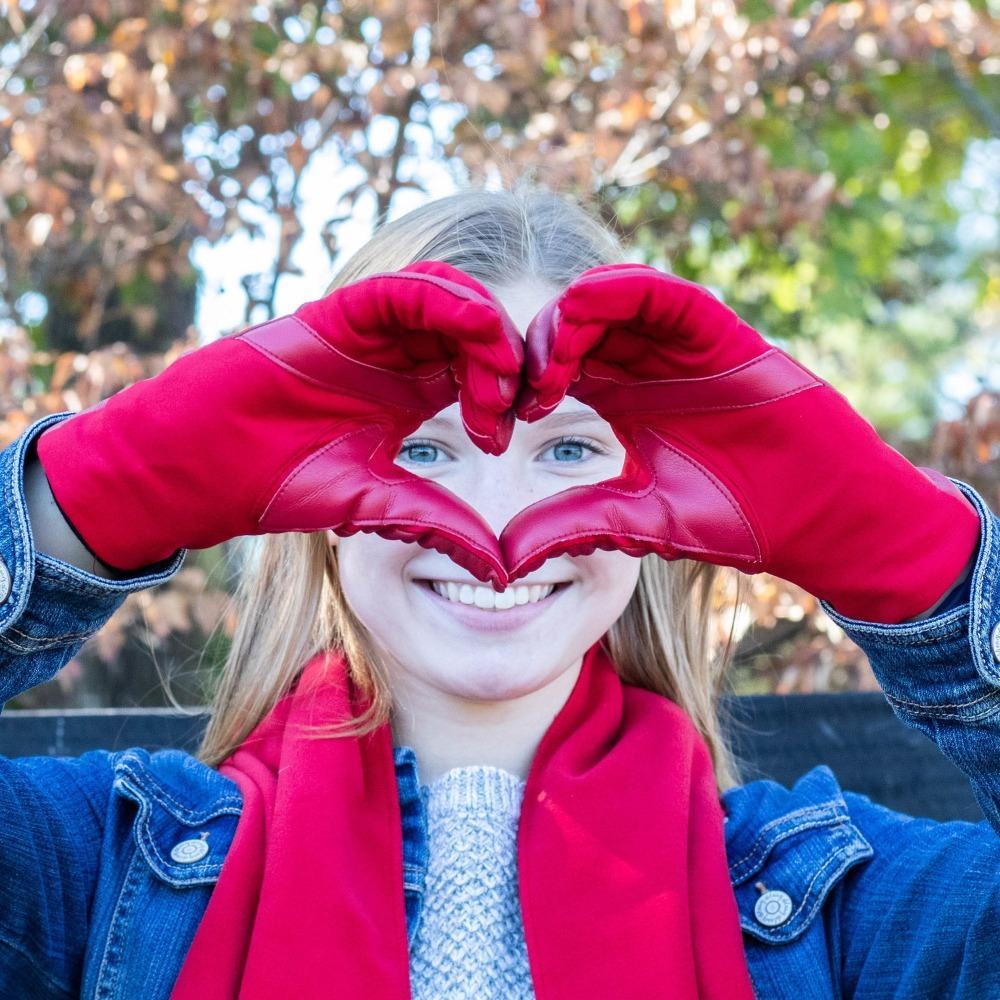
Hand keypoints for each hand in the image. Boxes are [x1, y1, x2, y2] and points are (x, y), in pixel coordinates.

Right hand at [35, 261, 523, 588]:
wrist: (205, 467)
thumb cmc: (281, 483)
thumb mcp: (377, 505)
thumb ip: (437, 523)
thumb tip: (502, 574)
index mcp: (412, 396)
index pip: (480, 375)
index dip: (506, 396)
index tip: (512, 433)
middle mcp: (398, 358)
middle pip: (475, 334)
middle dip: (507, 361)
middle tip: (518, 401)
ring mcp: (369, 334)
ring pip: (450, 300)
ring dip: (486, 328)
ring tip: (500, 375)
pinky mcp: (339, 315)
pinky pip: (403, 289)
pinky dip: (445, 298)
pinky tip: (476, 327)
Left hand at [501, 263, 979, 622]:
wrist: (815, 517)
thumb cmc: (734, 519)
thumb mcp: (639, 522)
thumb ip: (576, 525)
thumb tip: (504, 559)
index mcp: (621, 402)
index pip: (555, 369)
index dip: (517, 383)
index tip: (494, 420)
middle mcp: (645, 366)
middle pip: (573, 329)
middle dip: (532, 349)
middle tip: (510, 390)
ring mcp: (683, 347)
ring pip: (611, 300)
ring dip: (566, 320)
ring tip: (543, 368)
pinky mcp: (722, 335)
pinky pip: (665, 295)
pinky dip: (622, 290)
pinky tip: (581, 310)